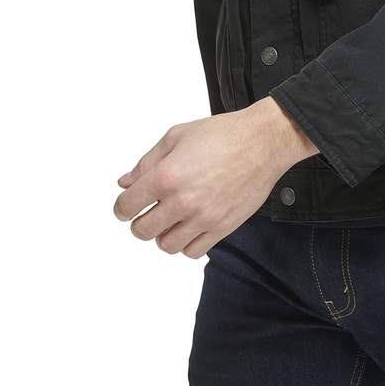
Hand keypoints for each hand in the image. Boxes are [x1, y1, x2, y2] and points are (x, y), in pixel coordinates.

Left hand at [113, 97, 318, 257]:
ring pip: (166, 245)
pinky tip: (190, 226)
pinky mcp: (222, 227)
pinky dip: (186, 243)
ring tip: (171, 219)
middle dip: (140, 221)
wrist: (262, 142)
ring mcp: (203, 217)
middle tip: (149, 211)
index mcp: (166, 176)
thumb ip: (147, 162)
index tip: (127, 206)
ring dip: (163, 234)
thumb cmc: (224, 134)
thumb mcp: (177, 136)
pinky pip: (192, 251)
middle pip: (142, 231)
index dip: (122, 207)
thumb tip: (125, 182)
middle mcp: (182, 201)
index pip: (127, 206)